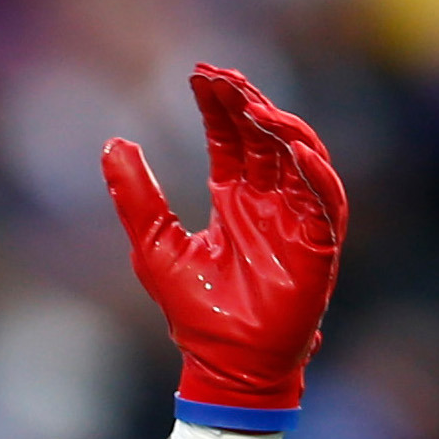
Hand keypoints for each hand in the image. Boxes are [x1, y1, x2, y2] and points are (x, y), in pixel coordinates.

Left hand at [103, 65, 345, 415]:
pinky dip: (315, 173)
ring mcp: (299, 221)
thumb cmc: (194, 312)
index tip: (198, 74)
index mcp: (234, 200)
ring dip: (280, 128)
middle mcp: (270, 203)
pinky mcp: (321, 246)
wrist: (223, 364)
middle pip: (265, 137)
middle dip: (246, 102)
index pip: (232, 139)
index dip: (218, 106)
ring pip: (301, 158)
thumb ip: (136, 196)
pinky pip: (327, 201)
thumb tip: (111, 143)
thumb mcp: (154, 245)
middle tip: (220, 74)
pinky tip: (294, 148)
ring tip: (253, 104)